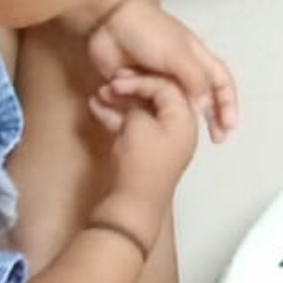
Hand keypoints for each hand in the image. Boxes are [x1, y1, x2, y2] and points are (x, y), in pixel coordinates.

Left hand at [84, 0, 237, 141]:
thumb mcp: (177, 53)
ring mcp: (159, 80)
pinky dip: (150, 118)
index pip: (221, 82)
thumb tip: (205, 107)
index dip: (228, 103)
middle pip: (203, 98)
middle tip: (216, 140)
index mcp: (196, 58)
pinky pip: (148, 107)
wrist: (107, 23)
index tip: (229, 126)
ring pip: (175, 106)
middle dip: (212, 118)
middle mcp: (181, 71)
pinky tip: (153, 131)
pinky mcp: (137, 87)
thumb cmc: (147, 32)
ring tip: (184, 139)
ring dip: (180, 120)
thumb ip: (195, 79)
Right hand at [100, 72, 199, 221]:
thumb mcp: (138, 124)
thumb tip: (135, 102)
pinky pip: (136, 126)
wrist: (132, 203)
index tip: (118, 80)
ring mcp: (164, 140)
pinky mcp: (149, 150)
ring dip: (121, 101)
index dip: (141, 80)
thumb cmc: (139, 164)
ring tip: (99, 95)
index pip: (169, 86)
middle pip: (158, 97)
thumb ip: (139, 103)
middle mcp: (180, 128)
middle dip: (131, 88)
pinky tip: (97, 109)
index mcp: (185, 120)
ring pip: (144, 111)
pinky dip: (118, 117)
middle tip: (110, 84)